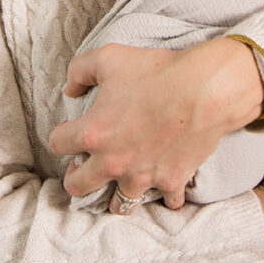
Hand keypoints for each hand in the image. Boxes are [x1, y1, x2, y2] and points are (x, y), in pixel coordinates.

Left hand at [49, 38, 263, 210]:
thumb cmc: (157, 70)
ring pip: (118, 205)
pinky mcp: (171, 181)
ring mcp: (143, 177)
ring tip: (119, 180)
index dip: (62, 134)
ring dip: (115, 194)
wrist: (206, 88)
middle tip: (85, 164)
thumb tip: (69, 89)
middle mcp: (113, 162)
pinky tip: (163, 180)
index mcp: (92, 133)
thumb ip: (79, 71)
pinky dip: (163, 193)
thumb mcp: (108, 57)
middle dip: (77, 176)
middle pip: (77, 186)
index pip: (57, 144)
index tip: (70, 130)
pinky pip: (165, 200)